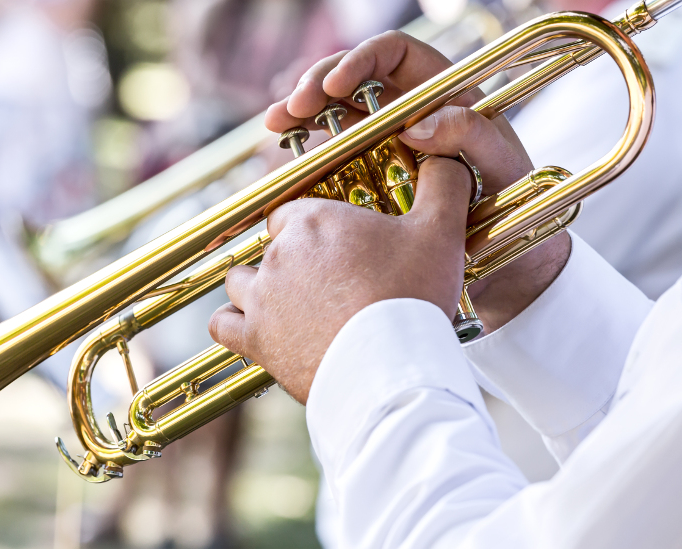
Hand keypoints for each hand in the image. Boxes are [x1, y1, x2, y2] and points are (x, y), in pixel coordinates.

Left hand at [209, 158, 471, 403]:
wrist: (391, 368)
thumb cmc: (412, 295)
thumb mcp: (440, 230)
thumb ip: (442, 184)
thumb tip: (443, 158)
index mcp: (313, 220)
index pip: (293, 212)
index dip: (314, 228)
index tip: (337, 247)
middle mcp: (278, 254)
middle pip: (272, 248)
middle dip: (296, 261)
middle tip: (331, 283)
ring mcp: (261, 298)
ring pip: (240, 281)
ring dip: (259, 288)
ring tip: (292, 304)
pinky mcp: (255, 340)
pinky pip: (222, 325)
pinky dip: (233, 325)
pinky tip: (253, 329)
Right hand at [266, 30, 570, 332]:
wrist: (506, 267)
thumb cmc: (515, 210)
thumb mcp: (503, 167)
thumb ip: (471, 135)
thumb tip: (417, 125)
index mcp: (442, 94)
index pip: (395, 55)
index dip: (360, 60)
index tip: (337, 87)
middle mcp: (407, 114)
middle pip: (352, 80)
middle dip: (316, 85)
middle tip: (291, 109)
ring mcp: (384, 147)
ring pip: (333, 115)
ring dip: (300, 114)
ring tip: (276, 126)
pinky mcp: (367, 181)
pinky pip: (330, 158)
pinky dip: (306, 152)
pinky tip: (287, 155)